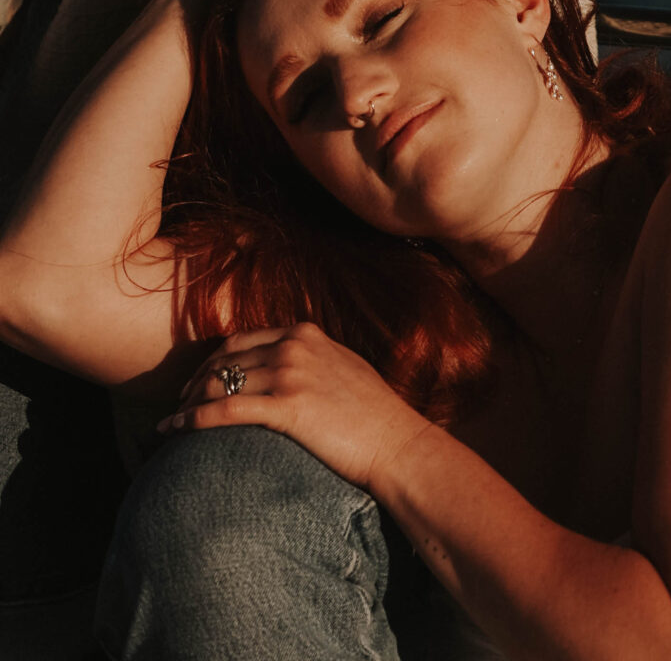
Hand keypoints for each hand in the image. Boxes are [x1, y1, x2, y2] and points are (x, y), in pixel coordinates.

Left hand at [159, 324, 429, 494]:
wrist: (395, 443)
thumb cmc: (372, 415)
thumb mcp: (341, 369)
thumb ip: (311, 361)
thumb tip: (282, 370)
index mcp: (305, 333)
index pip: (240, 340)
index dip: (211, 362)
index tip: (196, 384)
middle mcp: (294, 346)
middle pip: (224, 359)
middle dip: (194, 382)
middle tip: (178, 404)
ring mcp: (291, 374)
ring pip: (219, 382)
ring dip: (187, 403)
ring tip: (171, 423)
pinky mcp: (288, 407)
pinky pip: (226, 410)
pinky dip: (193, 419)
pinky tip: (174, 431)